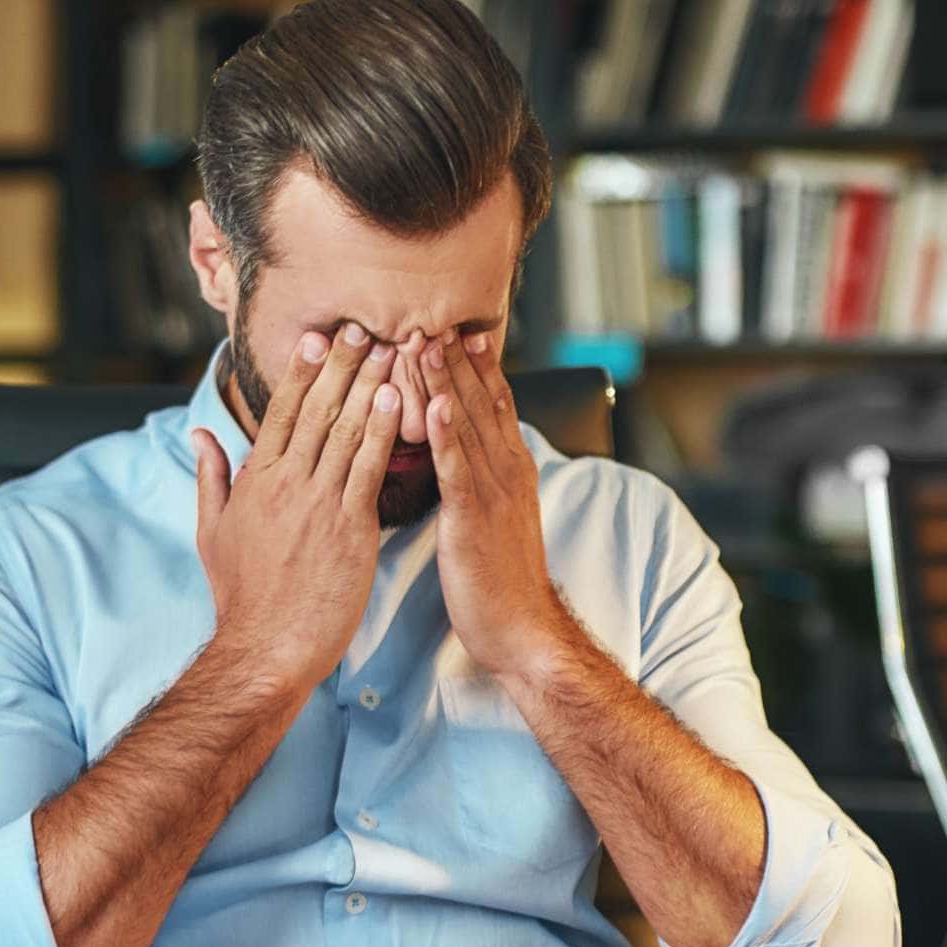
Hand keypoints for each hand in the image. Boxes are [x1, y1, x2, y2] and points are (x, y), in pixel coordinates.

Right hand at [193, 326, 399, 690]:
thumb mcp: (212, 531)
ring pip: (347, 431)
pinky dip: (384, 433)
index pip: (282, 412)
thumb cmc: (242, 595)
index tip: (318, 337)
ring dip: (370, 387)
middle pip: (318, 410)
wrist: (267, 646)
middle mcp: (287, 483)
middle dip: (342, 365)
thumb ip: (211, 476)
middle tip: (363, 327)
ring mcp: (319, 504)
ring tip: (391, 351)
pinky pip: (369, 469)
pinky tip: (399, 403)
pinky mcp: (350, 528)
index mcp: (256, 480)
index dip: (302, 371)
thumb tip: (202, 434)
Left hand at [417, 334, 571, 677]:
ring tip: (423, 342)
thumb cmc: (502, 580)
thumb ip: (484, 480)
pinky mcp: (473, 518)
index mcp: (513, 469)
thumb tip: (468, 454)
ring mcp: (493, 492)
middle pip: (479, 402)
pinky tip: (430, 405)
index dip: (475, 365)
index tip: (456, 329)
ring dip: (444, 381)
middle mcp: (508, 471)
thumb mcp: (498, 518)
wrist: (523, 628)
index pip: (494, 403)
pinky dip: (444, 433)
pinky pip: (456, 468)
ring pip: (465, 425)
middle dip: (455, 359)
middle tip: (431, 317)